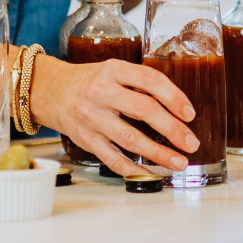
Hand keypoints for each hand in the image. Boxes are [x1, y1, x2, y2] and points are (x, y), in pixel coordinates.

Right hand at [29, 56, 199, 176]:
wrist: (51, 91)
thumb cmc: (89, 81)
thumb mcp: (113, 70)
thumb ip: (139, 83)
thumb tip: (177, 105)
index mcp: (113, 70)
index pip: (150, 81)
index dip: (174, 97)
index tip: (189, 113)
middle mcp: (101, 93)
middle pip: (144, 110)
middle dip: (172, 129)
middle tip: (191, 143)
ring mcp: (92, 118)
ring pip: (130, 139)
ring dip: (158, 154)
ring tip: (178, 162)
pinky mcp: (86, 139)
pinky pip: (113, 158)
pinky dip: (134, 168)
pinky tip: (151, 172)